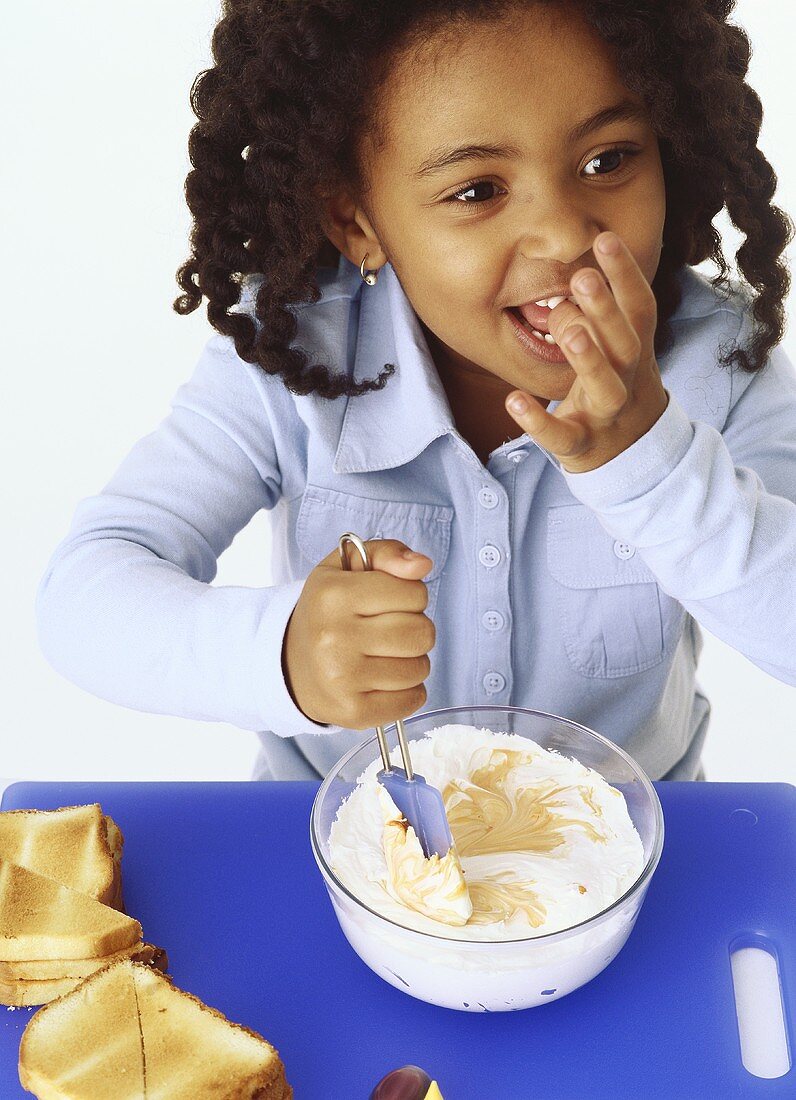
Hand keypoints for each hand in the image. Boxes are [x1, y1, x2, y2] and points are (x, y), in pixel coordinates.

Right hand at [282, 539, 434, 728]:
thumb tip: (421, 565)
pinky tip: (385, 680)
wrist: (288, 664)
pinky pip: (412, 700)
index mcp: (333, 595)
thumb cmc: (328, 612)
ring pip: (420, 667)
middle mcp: (334, 637)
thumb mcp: (346, 568)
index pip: (414, 592)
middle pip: (421, 632)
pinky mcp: (353, 712)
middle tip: (390, 630)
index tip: (390, 602)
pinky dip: (409, 691)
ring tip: (385, 655)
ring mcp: (342, 678)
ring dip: (412, 660)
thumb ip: (387, 553)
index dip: (411, 595)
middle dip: (415, 628)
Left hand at [505, 231, 668, 472]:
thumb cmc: (614, 387)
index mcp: (637, 351)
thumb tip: (560, 294)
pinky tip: (512, 400)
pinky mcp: (583, 446)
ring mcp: (607, 416)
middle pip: (625, 343)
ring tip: (568, 330)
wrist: (632, 456)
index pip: (639, 308)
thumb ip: (590, 320)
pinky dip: (539, 421)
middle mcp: (628, 380)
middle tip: (582, 276)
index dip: (626, 274)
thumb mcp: (612, 352)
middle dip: (607, 310)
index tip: (605, 237)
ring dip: (589, 359)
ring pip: (606, 389)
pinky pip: (562, 437)